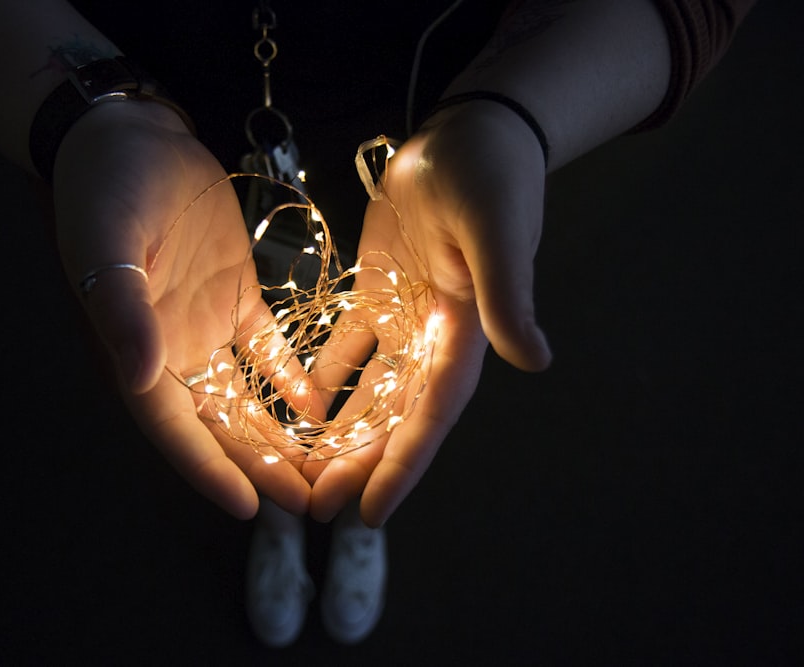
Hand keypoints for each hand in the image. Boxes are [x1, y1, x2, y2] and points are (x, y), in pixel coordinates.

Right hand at [52, 101, 311, 518]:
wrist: (129, 135)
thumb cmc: (105, 187)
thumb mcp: (106, 244)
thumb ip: (122, 310)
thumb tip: (137, 378)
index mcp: (135, 349)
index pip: (174, 426)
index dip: (208, 469)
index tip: (249, 509)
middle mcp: (171, 349)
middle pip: (218, 423)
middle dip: (259, 466)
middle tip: (307, 503)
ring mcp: (205, 323)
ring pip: (248, 395)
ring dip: (280, 433)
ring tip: (322, 467)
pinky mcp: (234, 294)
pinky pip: (267, 348)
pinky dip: (291, 376)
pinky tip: (320, 403)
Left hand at [305, 100, 552, 525]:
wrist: (469, 134)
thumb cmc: (488, 176)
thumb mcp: (495, 232)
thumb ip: (507, 295)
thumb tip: (536, 361)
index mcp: (463, 334)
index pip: (431, 415)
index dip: (403, 466)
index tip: (371, 514)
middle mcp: (435, 339)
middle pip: (395, 416)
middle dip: (360, 464)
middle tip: (319, 510)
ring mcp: (406, 318)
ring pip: (371, 391)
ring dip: (342, 434)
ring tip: (306, 474)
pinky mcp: (379, 293)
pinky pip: (349, 347)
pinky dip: (328, 378)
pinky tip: (302, 408)